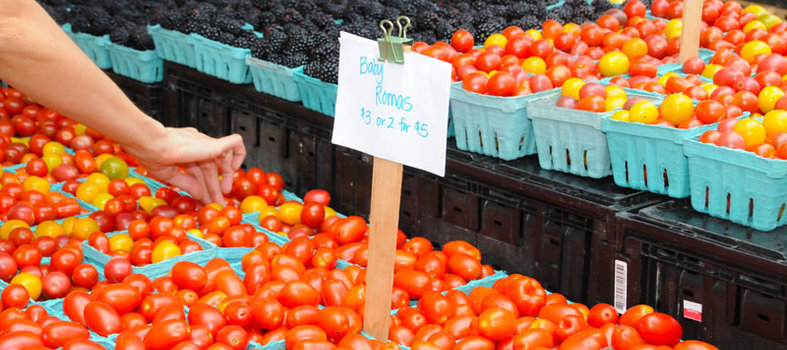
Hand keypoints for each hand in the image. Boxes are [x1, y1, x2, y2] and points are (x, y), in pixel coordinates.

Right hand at [122, 127, 245, 204]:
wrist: (150, 143)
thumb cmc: (151, 154)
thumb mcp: (170, 175)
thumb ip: (187, 184)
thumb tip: (200, 195)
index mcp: (184, 151)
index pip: (199, 170)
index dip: (203, 186)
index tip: (204, 201)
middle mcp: (196, 145)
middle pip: (210, 168)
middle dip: (213, 188)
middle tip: (216, 203)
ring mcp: (204, 143)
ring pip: (221, 161)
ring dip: (224, 179)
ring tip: (223, 195)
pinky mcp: (212, 144)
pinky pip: (234, 143)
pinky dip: (239, 153)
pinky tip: (235, 168)